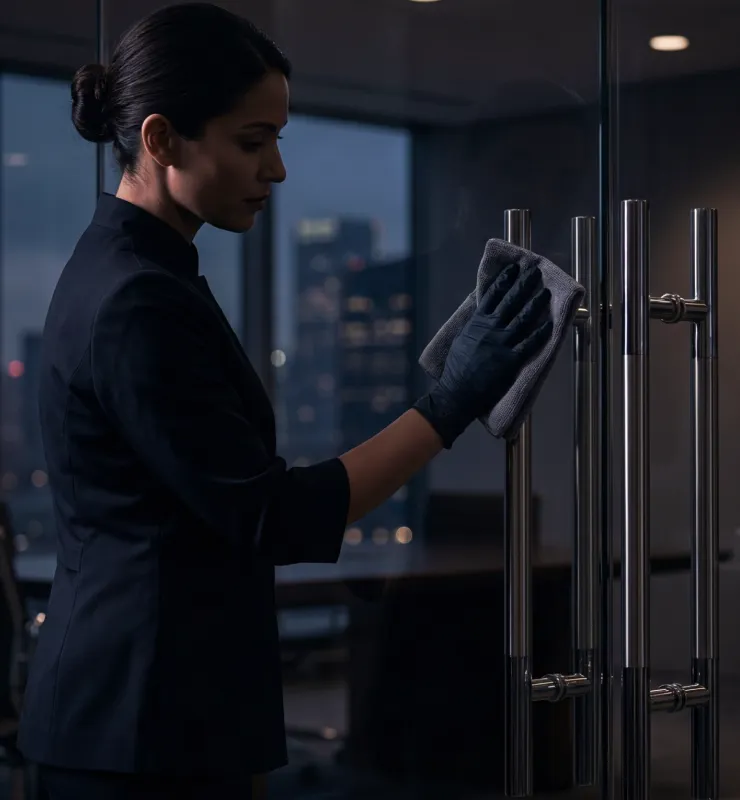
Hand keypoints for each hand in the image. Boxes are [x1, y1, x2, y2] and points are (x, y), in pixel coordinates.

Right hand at [414, 263, 551, 447]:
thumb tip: (486, 309)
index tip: (515, 268)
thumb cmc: (457, 365)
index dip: (505, 279)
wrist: (458, 391)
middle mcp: (491, 329)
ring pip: (524, 318)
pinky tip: (550, 323)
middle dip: (524, 284)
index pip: (493, 294)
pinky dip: (541, 332)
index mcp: (477, 322)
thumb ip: (476, 323)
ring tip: (545, 292)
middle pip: (511, 301)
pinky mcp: (512, 360)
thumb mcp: (463, 337)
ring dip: (536, 303)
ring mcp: (502, 344)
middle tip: (535, 271)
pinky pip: (530, 343)